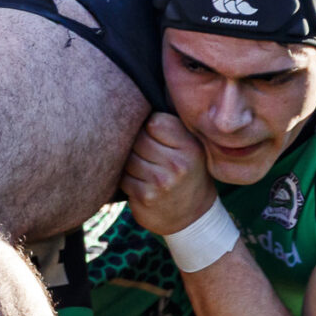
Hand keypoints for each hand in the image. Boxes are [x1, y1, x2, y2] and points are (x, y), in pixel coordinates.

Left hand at [121, 112, 217, 235]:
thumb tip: (136, 98)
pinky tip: (141, 184)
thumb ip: (170, 127)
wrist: (192, 217)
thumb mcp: (189, 148)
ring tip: (145, 170)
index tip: (154, 137)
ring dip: (130, 164)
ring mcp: (161, 181)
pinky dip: (127, 180)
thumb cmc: (186, 174)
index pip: (154, 121)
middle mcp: (178, 163)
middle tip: (147, 156)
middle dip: (136, 146)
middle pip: (137, 139)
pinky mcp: (146, 196)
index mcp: (189, 145)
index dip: (147, 127)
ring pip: (127, 158)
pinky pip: (123, 178)